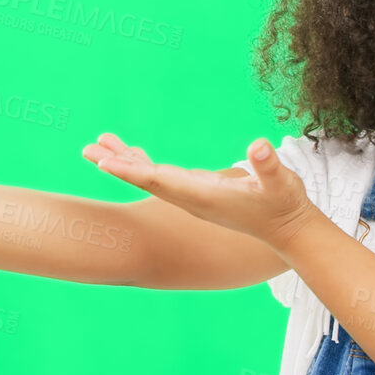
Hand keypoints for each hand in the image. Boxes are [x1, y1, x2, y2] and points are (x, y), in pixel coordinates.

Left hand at [81, 132, 320, 248]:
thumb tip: (260, 147)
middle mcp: (191, 197)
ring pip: (150, 175)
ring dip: (124, 160)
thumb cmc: (285, 205)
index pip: (161, 181)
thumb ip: (269, 167)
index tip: (105, 164)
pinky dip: (142, 163)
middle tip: (87, 149)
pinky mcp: (196, 191)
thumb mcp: (281, 184)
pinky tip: (129, 153)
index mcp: (203, 195)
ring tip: (99, 144)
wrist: (287, 230)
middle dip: (116, 164)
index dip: (132, 172)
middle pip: (146, 178)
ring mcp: (191, 195)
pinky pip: (160, 175)